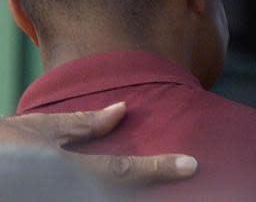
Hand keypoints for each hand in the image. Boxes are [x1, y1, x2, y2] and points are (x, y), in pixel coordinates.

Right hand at [0, 102, 196, 183]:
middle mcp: (67, 192)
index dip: (159, 167)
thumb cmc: (3, 145)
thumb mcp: (40, 128)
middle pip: (122, 196)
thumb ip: (84, 124)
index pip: (123, 170)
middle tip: (181, 172)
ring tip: (159, 178)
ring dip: (136, 192)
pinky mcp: (60, 201)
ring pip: (111, 200)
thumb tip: (122, 109)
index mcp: (66, 170)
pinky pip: (93, 201)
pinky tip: (130, 186)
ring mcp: (63, 200)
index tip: (190, 165)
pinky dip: (117, 192)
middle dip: (152, 187)